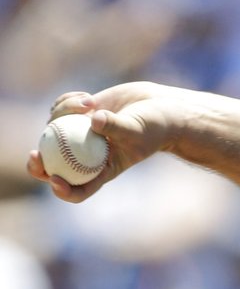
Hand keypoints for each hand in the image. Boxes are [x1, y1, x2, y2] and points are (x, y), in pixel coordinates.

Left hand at [27, 82, 179, 201]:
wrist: (156, 109)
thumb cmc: (152, 127)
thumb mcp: (137, 129)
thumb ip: (116, 126)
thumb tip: (94, 121)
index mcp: (102, 170)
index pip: (80, 189)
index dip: (63, 190)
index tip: (55, 180)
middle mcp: (87, 156)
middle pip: (55, 166)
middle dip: (40, 164)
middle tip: (34, 155)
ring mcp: (80, 135)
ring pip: (55, 129)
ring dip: (64, 113)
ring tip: (89, 103)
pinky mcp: (78, 115)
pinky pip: (59, 110)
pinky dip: (67, 102)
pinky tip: (88, 98)